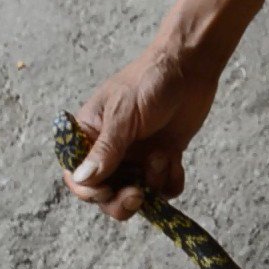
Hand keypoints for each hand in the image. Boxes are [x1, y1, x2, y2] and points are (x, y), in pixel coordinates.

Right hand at [63, 44, 217, 219]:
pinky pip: (163, 187)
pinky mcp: (164, 159)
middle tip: (138, 195)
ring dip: (152, 184)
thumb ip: (106, 149)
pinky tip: (176, 161)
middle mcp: (111, 151)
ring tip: (163, 157)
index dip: (89, 191)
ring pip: (137, 194)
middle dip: (121, 201)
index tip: (106, 192)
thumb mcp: (123, 114)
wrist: (191, 68)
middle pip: (106, 194)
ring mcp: (138, 157)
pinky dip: (170, 181)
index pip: (78, 176)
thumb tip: (81, 179)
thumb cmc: (150, 82)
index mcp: (90, 135)